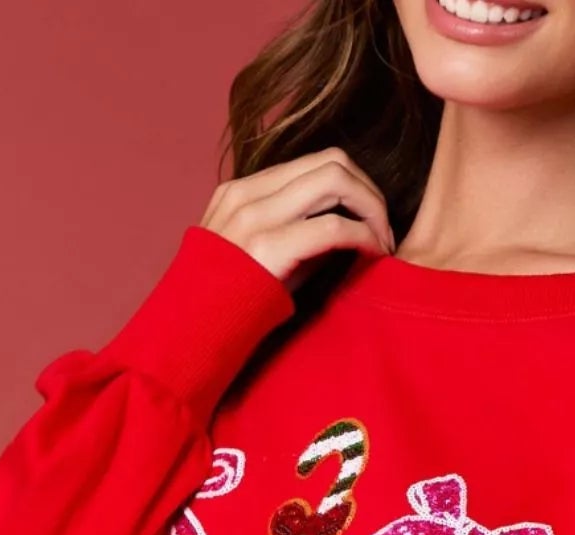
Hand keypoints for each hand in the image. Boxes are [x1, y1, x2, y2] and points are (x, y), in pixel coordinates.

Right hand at [198, 148, 394, 289]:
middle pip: (331, 160)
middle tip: (385, 231)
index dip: (354, 186)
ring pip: (336, 179)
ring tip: (382, 243)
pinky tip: (373, 255)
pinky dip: (364, 236)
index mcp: (241, 191)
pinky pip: (333, 225)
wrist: (190, 333)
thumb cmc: (227, 306)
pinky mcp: (267, 246)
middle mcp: (248, 194)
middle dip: (369, 192)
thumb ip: (292, 235)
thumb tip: (346, 229)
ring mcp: (255, 216)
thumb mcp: (255, 258)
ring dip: (371, 209)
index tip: (370, 221)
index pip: (314, 162)